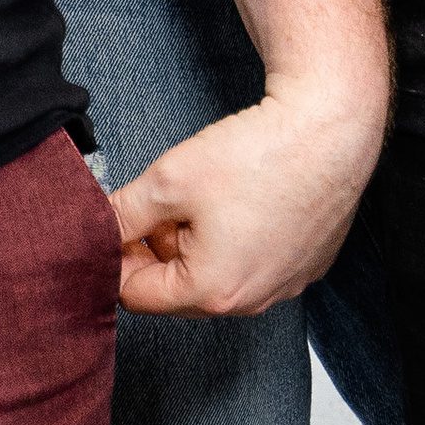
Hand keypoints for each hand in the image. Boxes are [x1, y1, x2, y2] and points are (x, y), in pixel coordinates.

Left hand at [109, 80, 379, 317]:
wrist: (332, 123)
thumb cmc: (256, 151)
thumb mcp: (168, 178)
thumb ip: (121, 214)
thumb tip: (92, 231)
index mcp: (211, 291)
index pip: (137, 294)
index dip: (122, 254)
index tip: (126, 219)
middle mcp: (253, 301)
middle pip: (182, 288)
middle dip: (165, 249)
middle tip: (170, 201)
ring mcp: (288, 283)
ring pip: (223, 275)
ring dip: (205, 245)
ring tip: (214, 193)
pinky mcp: (313, 261)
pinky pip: (263, 262)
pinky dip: (247, 239)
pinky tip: (253, 196)